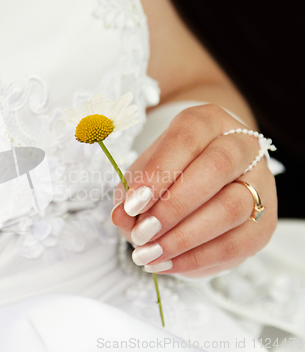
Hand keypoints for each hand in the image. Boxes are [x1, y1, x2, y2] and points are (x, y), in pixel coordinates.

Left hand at [111, 104, 277, 277]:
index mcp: (206, 122)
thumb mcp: (141, 177)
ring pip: (232, 207)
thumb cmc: (167, 175)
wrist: (201, 186)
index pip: (187, 138)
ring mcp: (259, 184)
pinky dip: (195, 259)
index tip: (131, 205)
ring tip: (148, 254)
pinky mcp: (264, 223)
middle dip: (173, 207)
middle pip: (217, 167)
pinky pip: (236, 244)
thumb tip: (121, 217)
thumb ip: (129, 193)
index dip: (158, 172)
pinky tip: (166, 263)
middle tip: (140, 234)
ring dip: (184, 237)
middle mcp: (241, 145)